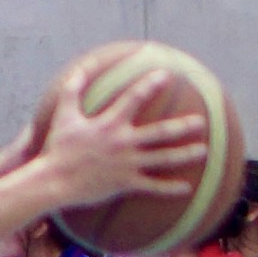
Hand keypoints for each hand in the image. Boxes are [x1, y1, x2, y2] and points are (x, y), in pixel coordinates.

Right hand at [28, 54, 198, 221]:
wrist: (54, 181)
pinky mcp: (126, 184)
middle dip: (182, 126)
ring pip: (162, 159)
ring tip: (203, 150)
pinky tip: (186, 188)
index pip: (135, 98)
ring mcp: (127, 165)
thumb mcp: (64, 114)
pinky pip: (152, 187)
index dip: (151, 84)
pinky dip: (170, 188)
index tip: (167, 75)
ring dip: (184, 155)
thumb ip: (73, 89)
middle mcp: (123, 143)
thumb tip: (80, 68)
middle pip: (160, 133)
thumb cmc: (58, 147)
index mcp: (110, 123)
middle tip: (201, 121)